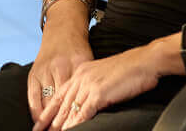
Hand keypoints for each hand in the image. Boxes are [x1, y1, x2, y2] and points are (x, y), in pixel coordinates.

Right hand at [27, 23, 93, 124]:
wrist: (63, 31)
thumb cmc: (79, 50)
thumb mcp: (89, 63)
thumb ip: (90, 82)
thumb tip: (95, 107)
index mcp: (77, 66)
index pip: (78, 95)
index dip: (77, 114)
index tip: (76, 128)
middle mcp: (59, 68)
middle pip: (62, 101)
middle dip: (62, 121)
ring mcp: (45, 70)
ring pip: (47, 101)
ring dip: (49, 119)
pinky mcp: (33, 73)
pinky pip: (33, 96)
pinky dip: (36, 110)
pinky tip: (39, 121)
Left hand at [35, 40, 173, 130]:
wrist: (145, 61)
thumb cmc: (130, 70)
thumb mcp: (105, 76)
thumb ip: (93, 87)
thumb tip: (87, 103)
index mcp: (82, 71)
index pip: (60, 94)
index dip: (48, 111)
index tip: (39, 124)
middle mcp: (82, 77)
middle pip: (61, 104)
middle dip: (49, 122)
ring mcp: (89, 84)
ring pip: (69, 109)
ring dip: (60, 125)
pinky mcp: (99, 93)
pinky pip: (83, 112)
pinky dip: (75, 124)